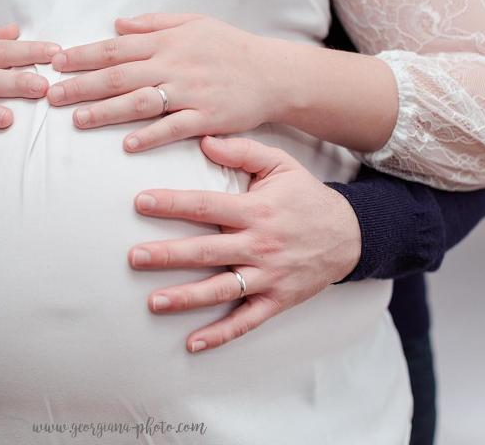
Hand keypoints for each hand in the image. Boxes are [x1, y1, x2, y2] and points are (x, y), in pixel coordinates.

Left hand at [46, 13, 295, 151]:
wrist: (272, 73)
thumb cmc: (229, 47)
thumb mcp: (193, 23)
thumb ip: (152, 24)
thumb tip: (116, 24)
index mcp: (167, 43)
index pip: (116, 48)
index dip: (84, 56)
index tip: (56, 64)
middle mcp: (174, 65)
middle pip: (120, 76)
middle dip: (82, 86)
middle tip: (52, 96)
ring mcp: (190, 93)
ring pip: (140, 102)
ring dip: (107, 111)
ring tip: (78, 120)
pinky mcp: (206, 118)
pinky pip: (174, 128)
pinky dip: (150, 136)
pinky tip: (127, 145)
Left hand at [128, 136, 361, 352]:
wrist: (350, 235)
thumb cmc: (306, 198)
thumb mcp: (281, 165)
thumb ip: (243, 151)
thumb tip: (204, 140)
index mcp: (255, 211)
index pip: (206, 206)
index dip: (172, 204)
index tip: (141, 202)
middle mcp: (259, 245)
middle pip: (207, 252)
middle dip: (168, 255)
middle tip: (135, 258)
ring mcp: (268, 276)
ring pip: (222, 290)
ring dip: (186, 297)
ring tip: (153, 302)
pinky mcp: (276, 300)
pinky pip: (246, 321)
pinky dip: (220, 334)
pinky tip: (192, 343)